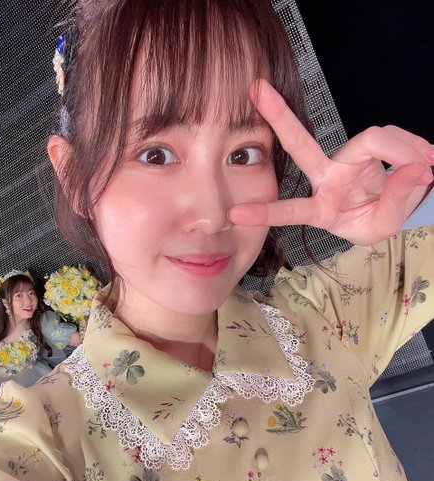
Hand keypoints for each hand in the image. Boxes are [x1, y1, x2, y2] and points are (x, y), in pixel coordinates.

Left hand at [229, 79, 433, 245]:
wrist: (390, 209)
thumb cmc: (372, 220)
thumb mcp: (382, 225)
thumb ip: (395, 200)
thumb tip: (415, 169)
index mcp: (321, 208)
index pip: (291, 210)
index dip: (266, 213)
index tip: (234, 215)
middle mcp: (326, 178)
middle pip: (300, 145)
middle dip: (279, 116)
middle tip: (256, 88)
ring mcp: (344, 159)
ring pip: (372, 138)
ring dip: (404, 150)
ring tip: (428, 165)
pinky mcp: (365, 146)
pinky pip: (390, 138)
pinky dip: (412, 147)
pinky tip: (426, 159)